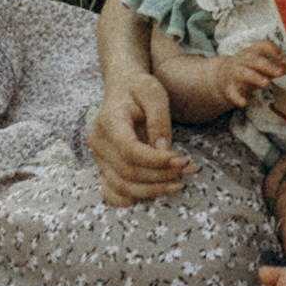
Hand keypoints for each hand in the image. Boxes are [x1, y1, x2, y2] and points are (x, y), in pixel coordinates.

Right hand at [86, 78, 188, 207]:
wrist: (123, 87)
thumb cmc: (140, 87)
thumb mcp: (154, 92)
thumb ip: (159, 119)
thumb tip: (164, 152)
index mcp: (109, 120)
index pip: (129, 149)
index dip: (155, 160)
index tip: (181, 159)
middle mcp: (98, 141)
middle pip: (127, 171)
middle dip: (160, 175)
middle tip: (187, 169)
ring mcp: (98, 156)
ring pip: (121, 185)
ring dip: (152, 189)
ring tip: (179, 183)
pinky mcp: (103, 165)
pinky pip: (110, 190)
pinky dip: (129, 198)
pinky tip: (152, 194)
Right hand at [215, 35, 285, 105]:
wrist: (221, 79)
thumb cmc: (248, 70)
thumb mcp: (262, 66)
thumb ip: (278, 66)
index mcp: (252, 53)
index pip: (261, 45)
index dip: (271, 49)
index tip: (280, 56)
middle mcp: (242, 60)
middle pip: (254, 59)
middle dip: (267, 65)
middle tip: (280, 72)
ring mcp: (235, 73)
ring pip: (244, 73)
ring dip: (255, 77)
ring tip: (266, 83)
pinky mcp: (229, 87)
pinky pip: (232, 92)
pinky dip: (237, 97)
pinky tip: (243, 103)